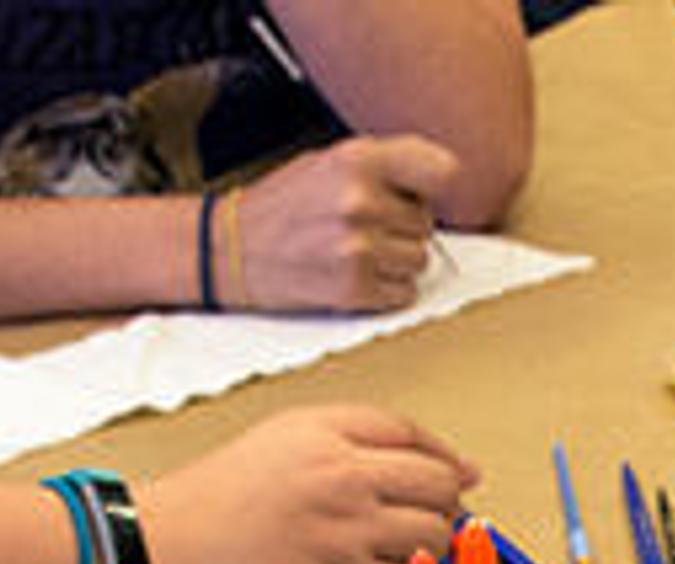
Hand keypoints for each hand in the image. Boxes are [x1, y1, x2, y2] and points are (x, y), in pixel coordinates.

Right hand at [136, 403, 478, 563]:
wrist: (145, 560)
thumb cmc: (188, 520)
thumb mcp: (261, 455)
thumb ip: (322, 460)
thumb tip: (376, 483)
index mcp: (316, 432)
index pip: (406, 432)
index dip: (442, 457)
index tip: (459, 473)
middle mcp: (338, 473)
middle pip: (437, 483)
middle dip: (447, 509)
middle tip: (437, 528)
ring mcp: (343, 529)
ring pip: (433, 539)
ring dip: (433, 560)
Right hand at [224, 132, 455, 309]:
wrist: (230, 249)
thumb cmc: (283, 205)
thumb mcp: (328, 161)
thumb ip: (384, 166)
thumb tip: (439, 182)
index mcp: (358, 159)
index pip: (443, 170)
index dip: (435, 187)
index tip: (423, 194)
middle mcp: (362, 200)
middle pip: (428, 223)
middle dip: (403, 226)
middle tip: (363, 225)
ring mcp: (359, 246)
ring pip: (419, 260)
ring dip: (396, 260)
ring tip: (356, 249)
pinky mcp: (354, 287)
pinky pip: (404, 292)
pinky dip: (387, 289)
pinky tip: (354, 273)